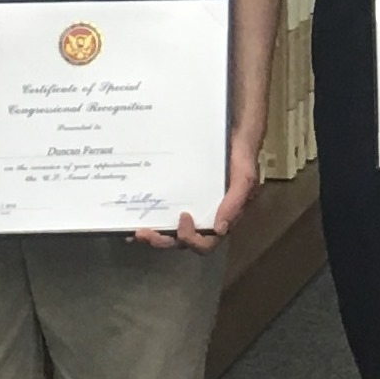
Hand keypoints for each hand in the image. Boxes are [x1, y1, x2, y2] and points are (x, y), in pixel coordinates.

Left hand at [137, 129, 260, 252]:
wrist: (233, 135)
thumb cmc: (240, 158)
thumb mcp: (244, 178)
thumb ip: (235, 203)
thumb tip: (219, 230)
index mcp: (221, 220)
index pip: (206, 243)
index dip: (192, 239)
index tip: (183, 217)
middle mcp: (204, 219)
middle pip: (183, 243)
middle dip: (163, 241)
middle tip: (145, 233)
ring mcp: (190, 210)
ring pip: (170, 233)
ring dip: (154, 236)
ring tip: (138, 232)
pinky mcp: (179, 198)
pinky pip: (164, 214)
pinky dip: (151, 219)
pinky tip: (135, 217)